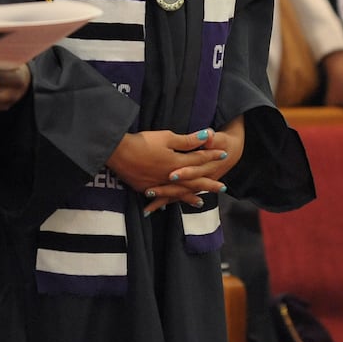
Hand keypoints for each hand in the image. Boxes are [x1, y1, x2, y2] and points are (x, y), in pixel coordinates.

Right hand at [108, 127, 231, 213]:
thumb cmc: (143, 142)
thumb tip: (207, 135)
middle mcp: (170, 177)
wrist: (118, 152)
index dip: (211, 156)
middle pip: (193, 181)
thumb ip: (187, 140)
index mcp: (177, 163)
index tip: (224, 155)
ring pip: (178, 192)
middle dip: (208, 184)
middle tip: (222, 188)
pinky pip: (161, 197)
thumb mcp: (167, 137)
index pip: (198, 159)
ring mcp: (158, 185)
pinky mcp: (145, 188)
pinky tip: (168, 206)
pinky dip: (167, 201)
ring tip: (201, 202)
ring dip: (190, 197)